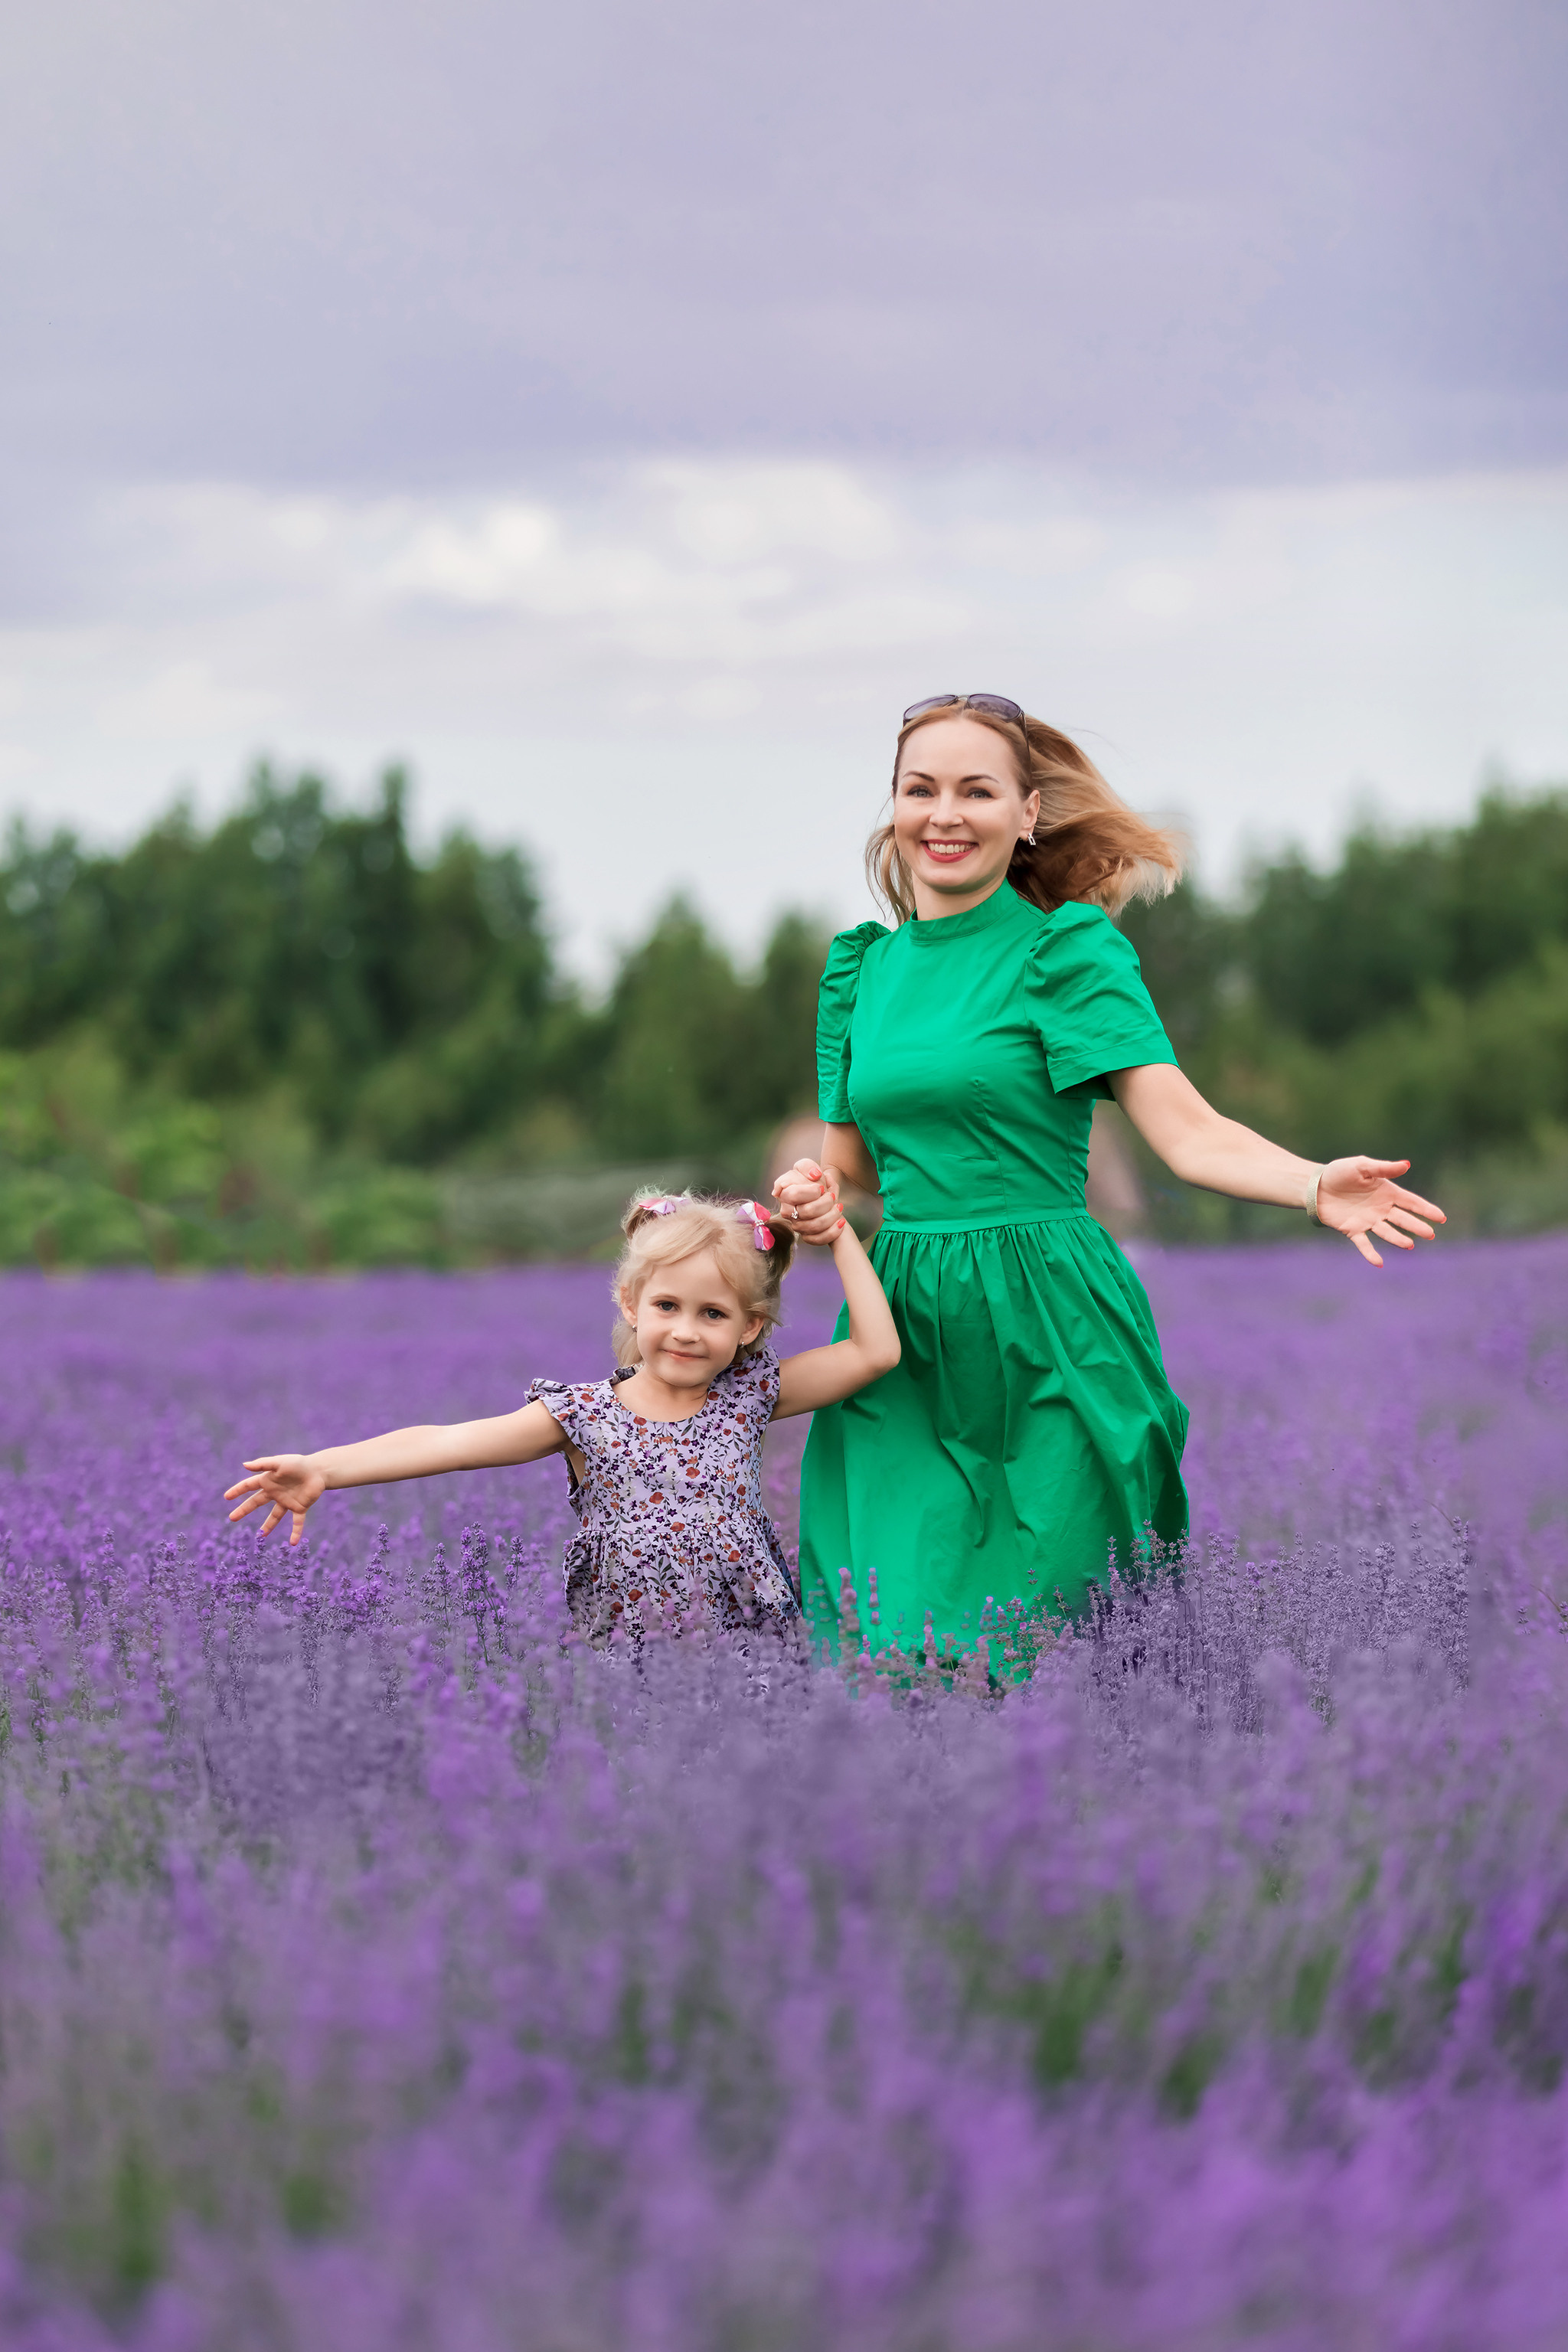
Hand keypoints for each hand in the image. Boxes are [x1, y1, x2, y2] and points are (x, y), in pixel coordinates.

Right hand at [224, 1455, 327, 1544]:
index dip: (238, 1490)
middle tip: (232, 1518)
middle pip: (256, 1502)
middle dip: (244, 1509)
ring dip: (268, 1526)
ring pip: (275, 1516)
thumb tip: (244, 1465)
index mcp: (269, 1480)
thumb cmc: (298, 1463)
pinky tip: (293, 1543)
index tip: (226, 1497)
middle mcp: (275, 1492)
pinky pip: (297, 1522)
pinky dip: (296, 1532)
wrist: (319, 1470)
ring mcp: (287, 1501)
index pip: (249, 1486)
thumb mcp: (280, 1462)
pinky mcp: (300, 1507)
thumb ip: (263, 1464)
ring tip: (261, 1536)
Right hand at [770, 1157, 843, 1245]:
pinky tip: (841, 1222)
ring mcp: (797, 1225)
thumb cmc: (810, 1180)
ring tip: (840, 1207)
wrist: (820, 1193)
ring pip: (814, 1227)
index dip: (810, 1192)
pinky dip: (832, 1232)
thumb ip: (807, 1166)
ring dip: (831, 1216)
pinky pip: (818, 1240)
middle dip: (824, 1203)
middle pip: (806, 1212)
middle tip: (832, 1196)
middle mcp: (788, 1211)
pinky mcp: (807, 1236)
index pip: (793, 1195)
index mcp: (784, 1194)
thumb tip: (815, 1175)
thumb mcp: (807, 1167)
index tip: (821, 1187)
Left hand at [1314, 1158, 1444, 1266]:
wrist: (1315, 1186)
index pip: (1411, 1202)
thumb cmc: (1339, 1172)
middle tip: (1430, 1234)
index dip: (1426, 1210)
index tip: (1441, 1218)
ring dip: (1398, 1239)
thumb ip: (1384, 1168)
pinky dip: (1371, 1253)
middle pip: (1403, 1219)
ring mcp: (1368, 1221)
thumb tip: (1407, 1165)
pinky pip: (1364, 1244)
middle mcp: (1381, 1208)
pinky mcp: (1352, 1230)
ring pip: (1387, 1232)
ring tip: (1409, 1245)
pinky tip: (1379, 1262)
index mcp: (1387, 1192)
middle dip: (1417, 1226)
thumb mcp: (1362, 1166)